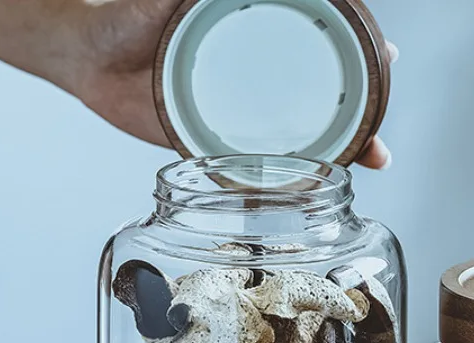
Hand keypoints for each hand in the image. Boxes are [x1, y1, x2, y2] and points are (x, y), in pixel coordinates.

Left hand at [69, 0, 396, 167]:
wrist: (87, 59)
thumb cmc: (125, 18)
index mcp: (253, 38)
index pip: (317, 46)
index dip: (356, 53)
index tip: (386, 55)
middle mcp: (253, 81)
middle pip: (321, 103)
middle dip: (359, 121)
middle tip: (381, 141)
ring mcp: (237, 118)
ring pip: (296, 141)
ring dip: (333, 157)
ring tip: (364, 167)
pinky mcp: (214, 149)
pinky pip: (254, 170)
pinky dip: (282, 184)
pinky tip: (307, 194)